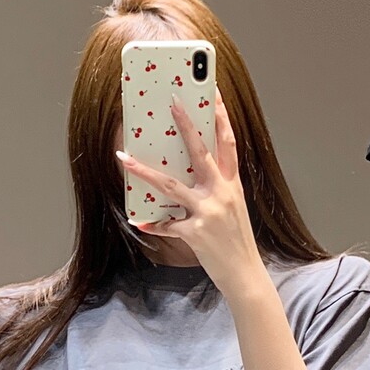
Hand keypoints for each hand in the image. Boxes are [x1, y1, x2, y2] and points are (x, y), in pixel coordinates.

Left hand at [115, 84, 264, 298]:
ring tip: (124, 158)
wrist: (246, 274)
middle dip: (187, 125)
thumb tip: (189, 177)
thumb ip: (216, 190)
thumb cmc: (237, 242)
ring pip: (171, 185)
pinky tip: (139, 222)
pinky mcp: (195, 232)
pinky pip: (167, 225)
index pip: (228, 143)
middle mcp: (222, 193)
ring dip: (144, 172)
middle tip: (173, 102)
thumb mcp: (233, 209)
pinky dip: (152, 224)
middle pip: (201, 152)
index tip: (213, 94)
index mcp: (233, 185)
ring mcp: (208, 212)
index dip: (222, 117)